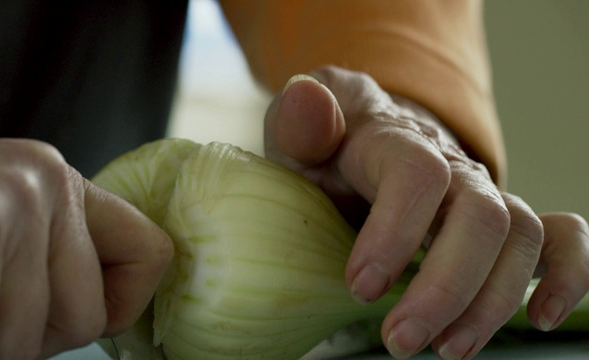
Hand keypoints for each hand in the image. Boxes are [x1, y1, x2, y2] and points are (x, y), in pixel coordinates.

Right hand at [0, 136, 172, 358]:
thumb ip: (49, 245)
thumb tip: (100, 306)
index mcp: (59, 180)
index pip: (149, 254)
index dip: (120, 302)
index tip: (92, 313)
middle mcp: (45, 183)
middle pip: (84, 318)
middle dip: (28, 336)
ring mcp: (12, 204)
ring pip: (27, 340)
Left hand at [264, 66, 588, 358]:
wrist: (360, 149)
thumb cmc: (324, 154)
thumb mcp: (296, 139)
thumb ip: (298, 122)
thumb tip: (305, 98)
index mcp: (391, 140)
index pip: (417, 172)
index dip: (396, 232)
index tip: (361, 287)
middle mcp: (448, 164)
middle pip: (481, 214)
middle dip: (446, 287)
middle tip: (402, 339)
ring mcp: (479, 192)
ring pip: (520, 236)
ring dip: (493, 301)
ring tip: (447, 349)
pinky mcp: (500, 222)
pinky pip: (558, 238)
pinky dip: (565, 275)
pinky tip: (541, 317)